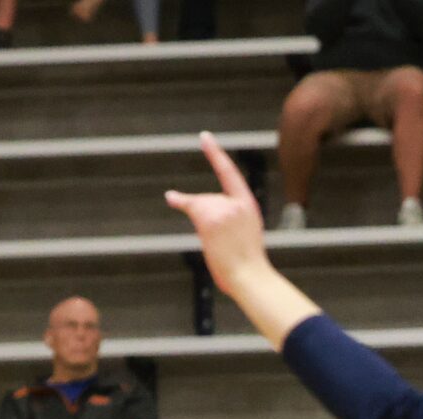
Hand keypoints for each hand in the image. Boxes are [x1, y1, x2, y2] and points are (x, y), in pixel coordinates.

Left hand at [164, 132, 271, 298]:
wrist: (250, 277)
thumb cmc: (247, 265)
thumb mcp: (246, 234)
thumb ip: (230, 219)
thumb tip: (203, 217)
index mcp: (249, 205)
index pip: (229, 173)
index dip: (215, 154)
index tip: (204, 137)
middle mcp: (237, 202)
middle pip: (208, 199)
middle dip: (204, 218)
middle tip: (221, 244)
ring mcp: (224, 209)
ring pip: (199, 206)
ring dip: (202, 225)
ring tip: (218, 246)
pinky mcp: (210, 218)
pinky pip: (189, 205)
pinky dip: (179, 200)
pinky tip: (172, 198)